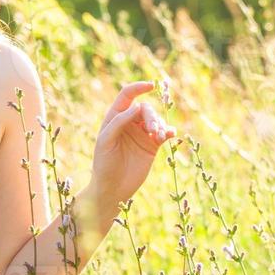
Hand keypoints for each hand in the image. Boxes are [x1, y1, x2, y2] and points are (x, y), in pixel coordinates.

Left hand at [89, 80, 175, 205]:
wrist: (113, 188)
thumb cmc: (104, 164)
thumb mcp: (106, 141)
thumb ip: (119, 122)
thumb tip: (137, 106)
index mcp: (114, 118)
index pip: (127, 96)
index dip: (138, 88)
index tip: (150, 85)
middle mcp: (129, 123)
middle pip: (145, 110)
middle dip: (152, 117)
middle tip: (153, 131)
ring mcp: (142, 134)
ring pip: (156, 120)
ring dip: (160, 125)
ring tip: (160, 136)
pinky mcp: (152, 146)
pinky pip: (164, 133)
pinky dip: (169, 131)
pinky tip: (171, 134)